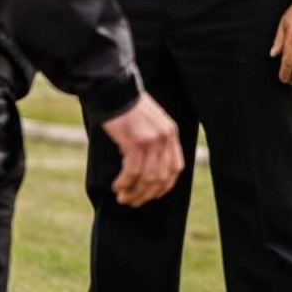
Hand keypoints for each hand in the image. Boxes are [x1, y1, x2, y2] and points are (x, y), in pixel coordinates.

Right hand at [101, 92, 183, 206]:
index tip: (152, 195)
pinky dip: (125, 182)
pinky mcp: (135, 142)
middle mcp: (165, 138)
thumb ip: (157, 142)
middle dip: (146, 194)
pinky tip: (117, 186)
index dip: (165, 186)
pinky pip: (132, 172)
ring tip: (123, 197)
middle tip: (132, 201)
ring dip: (133, 191)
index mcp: (171, 133)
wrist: (115, 91)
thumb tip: (152, 168)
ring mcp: (151, 140)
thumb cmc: (128, 108)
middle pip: (161, 177)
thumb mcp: (151, 123)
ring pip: (147, 178)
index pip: (176, 168)